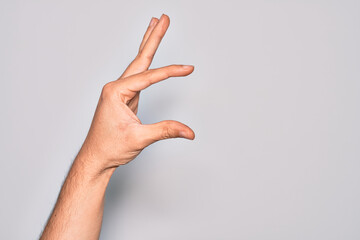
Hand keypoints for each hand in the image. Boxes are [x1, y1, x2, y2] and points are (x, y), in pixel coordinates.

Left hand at [78, 14, 194, 173]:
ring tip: (156, 25)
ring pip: (139, 63)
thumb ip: (165, 131)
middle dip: (153, 37)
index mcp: (115, 92)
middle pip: (140, 58)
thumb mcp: (139, 138)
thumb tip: (189, 131)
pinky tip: (149, 53)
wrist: (96, 158)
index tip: (189, 68)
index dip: (170, 72)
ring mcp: (120, 90)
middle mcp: (116, 87)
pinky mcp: (125, 96)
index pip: (149, 77)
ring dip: (148, 44)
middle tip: (164, 18)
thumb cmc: (110, 148)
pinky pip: (139, 75)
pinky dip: (146, 61)